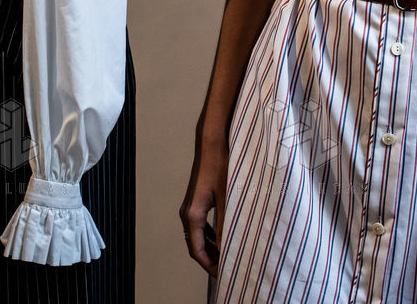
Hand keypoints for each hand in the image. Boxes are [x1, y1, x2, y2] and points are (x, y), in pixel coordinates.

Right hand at [180, 130, 228, 277]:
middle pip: (195, 245)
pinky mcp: (197, 200)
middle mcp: (187, 212)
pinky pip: (200, 225)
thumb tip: (227, 246)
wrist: (213, 142)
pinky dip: (210, 235)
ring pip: (197, 235)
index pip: (196, 250)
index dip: (208, 264)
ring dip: (210, 247)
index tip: (222, 273)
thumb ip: (226, 223)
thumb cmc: (221, 165)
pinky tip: (224, 235)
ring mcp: (191, 206)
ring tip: (227, 254)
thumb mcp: (228, 197)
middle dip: (210, 258)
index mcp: (192, 214)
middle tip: (227, 267)